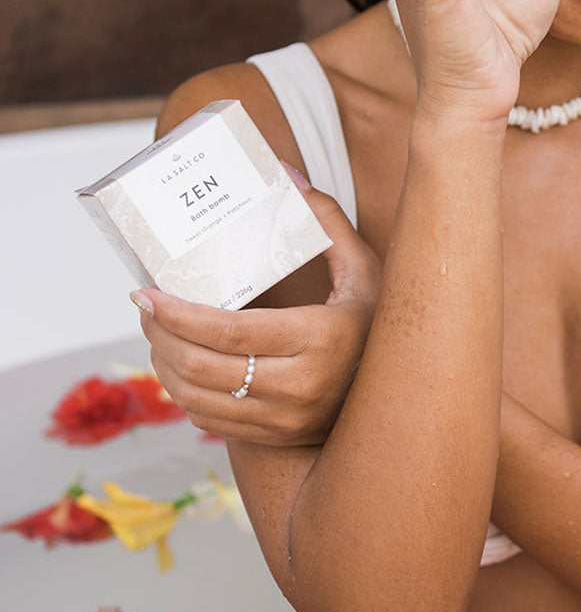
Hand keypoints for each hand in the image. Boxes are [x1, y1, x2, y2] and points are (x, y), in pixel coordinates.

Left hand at [134, 187, 380, 445]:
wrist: (403, 388)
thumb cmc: (376, 320)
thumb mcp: (363, 268)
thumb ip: (325, 219)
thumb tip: (285, 174)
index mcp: (322, 339)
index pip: (231, 333)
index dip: (179, 316)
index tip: (147, 295)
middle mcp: (303, 386)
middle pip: (205, 367)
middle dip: (161, 336)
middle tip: (145, 308)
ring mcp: (288, 418)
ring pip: (199, 399)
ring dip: (164, 366)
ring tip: (157, 334)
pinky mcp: (277, 437)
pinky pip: (212, 421)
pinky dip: (185, 393)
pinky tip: (181, 366)